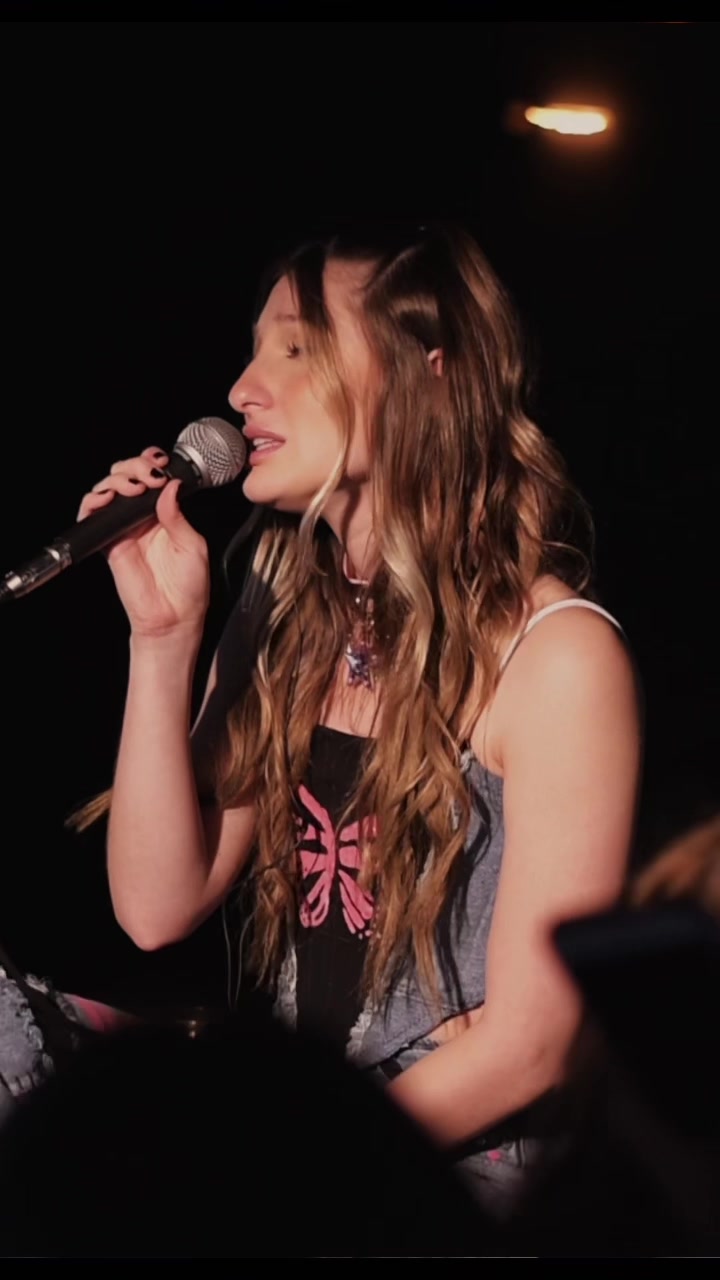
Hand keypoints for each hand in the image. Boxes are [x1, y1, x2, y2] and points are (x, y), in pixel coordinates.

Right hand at [77, 447, 209, 638]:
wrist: (174, 618)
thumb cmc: (188, 587)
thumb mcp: (192, 545)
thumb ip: (177, 516)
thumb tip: (170, 487)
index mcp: (165, 513)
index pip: (152, 477)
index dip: (151, 463)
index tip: (160, 462)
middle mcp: (142, 517)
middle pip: (126, 476)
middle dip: (133, 466)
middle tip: (148, 476)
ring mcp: (123, 529)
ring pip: (107, 489)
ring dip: (116, 479)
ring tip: (133, 488)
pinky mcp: (108, 543)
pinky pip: (92, 517)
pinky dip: (93, 501)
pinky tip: (107, 499)